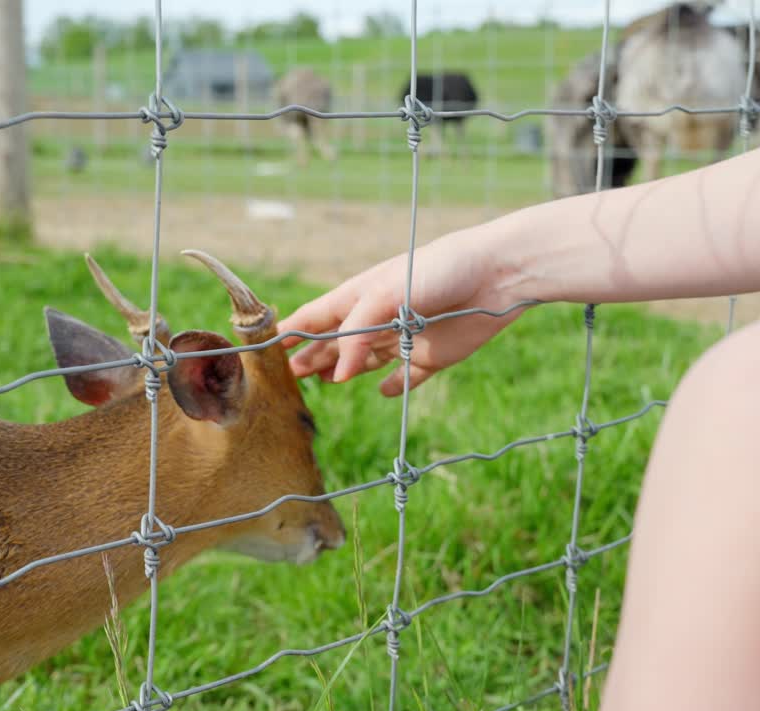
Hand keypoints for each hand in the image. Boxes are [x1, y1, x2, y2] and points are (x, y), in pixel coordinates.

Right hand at [278, 230, 532, 395]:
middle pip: (334, 343)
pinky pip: (406, 376)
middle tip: (285, 379)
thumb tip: (339, 376)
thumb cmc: (437, 270)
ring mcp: (403, 338)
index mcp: (360, 296)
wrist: (496, 275)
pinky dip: (393, 384)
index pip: (314, 316)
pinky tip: (381, 391)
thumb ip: (356, 333)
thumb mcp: (387, 295)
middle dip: (309, 358)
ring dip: (342, 371)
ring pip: (363, 360)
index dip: (288, 331)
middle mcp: (377, 319)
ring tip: (319, 384)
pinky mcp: (431, 356)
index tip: (263, 348)